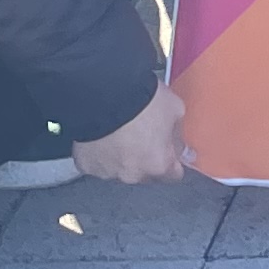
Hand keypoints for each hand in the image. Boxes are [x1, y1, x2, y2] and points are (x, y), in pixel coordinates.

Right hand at [72, 78, 194, 186]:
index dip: (173, 160)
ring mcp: (107, 172)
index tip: (169, 150)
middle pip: (144, 173)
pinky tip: (101, 136)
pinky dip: (99, 152)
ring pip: (119, 168)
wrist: (104, 94)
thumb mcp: (175, 109)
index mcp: (158, 165)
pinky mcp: (86, 164)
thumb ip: (178, 134)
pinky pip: (96, 162)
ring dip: (121, 156)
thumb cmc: (142, 100)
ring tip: (119, 132)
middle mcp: (133, 175)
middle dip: (146, 158)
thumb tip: (182, 149)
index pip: (173, 175)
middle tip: (141, 134)